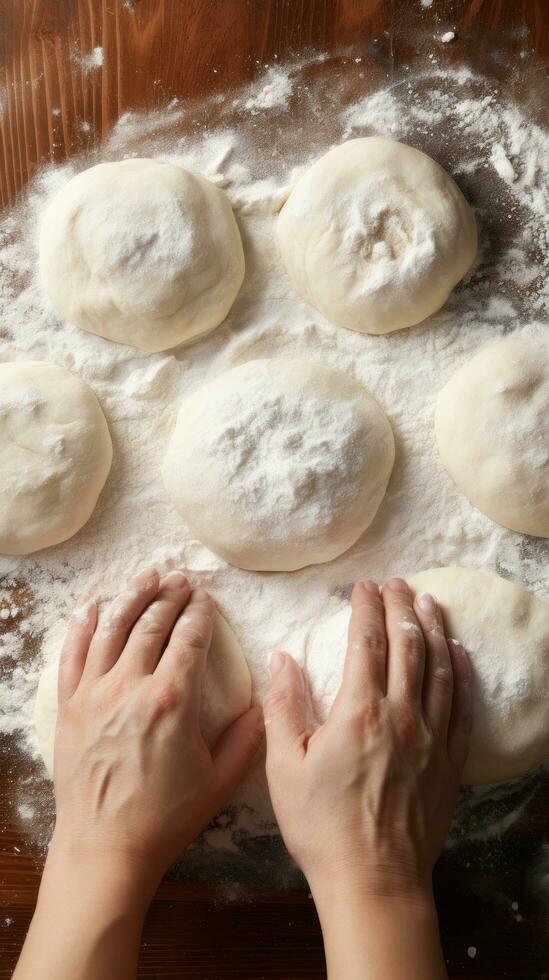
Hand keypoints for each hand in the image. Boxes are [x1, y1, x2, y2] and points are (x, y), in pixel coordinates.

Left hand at [51, 567, 262, 882]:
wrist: (107, 846)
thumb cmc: (166, 816)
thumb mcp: (221, 780)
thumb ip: (249, 737)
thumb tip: (268, 704)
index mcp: (173, 700)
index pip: (189, 638)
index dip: (200, 612)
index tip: (205, 598)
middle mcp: (132, 687)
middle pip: (152, 623)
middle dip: (170, 596)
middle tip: (181, 580)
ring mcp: (95, 693)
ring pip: (113, 628)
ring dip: (132, 597)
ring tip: (147, 577)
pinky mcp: (71, 706)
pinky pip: (72, 653)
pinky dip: (83, 624)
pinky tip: (93, 605)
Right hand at [264, 577, 471, 903]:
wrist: (374, 882)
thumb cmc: (321, 827)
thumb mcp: (284, 766)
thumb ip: (283, 706)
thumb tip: (282, 657)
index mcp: (359, 711)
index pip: (366, 642)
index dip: (365, 608)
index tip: (362, 586)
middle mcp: (401, 715)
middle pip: (407, 646)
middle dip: (401, 607)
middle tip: (397, 581)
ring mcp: (430, 738)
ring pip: (438, 669)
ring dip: (433, 630)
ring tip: (429, 602)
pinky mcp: (448, 763)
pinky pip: (460, 708)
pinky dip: (460, 675)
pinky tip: (457, 654)